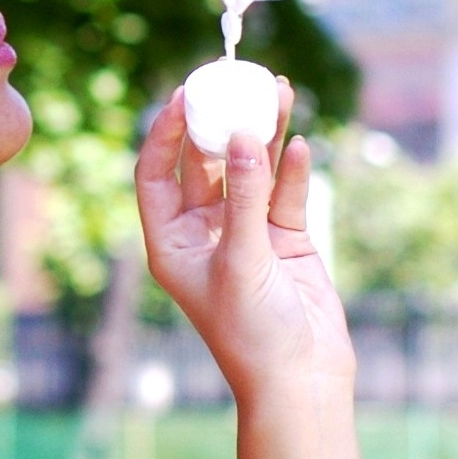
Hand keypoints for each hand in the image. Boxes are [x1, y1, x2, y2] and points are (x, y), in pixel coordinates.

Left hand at [134, 84, 354, 395]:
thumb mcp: (243, 259)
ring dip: (262, 133)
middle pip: (204, 162)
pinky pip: (285, 191)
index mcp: (171, 241)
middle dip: (219, 121)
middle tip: (232, 80)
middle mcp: (203, 232)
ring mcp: (245, 232)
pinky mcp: (285, 238)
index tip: (185, 92)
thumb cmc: (253, 332)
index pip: (156, 172)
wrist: (301, 377)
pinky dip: (293, 168)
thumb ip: (244, 195)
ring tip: (279, 91)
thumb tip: (244, 136)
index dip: (166, 131)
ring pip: (249, 170)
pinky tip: (300, 144)